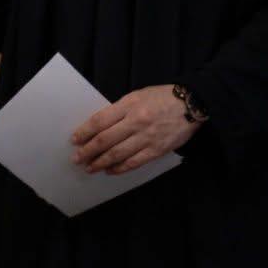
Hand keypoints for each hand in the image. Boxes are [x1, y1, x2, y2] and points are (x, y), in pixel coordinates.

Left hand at [71, 85, 200, 174]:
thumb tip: (99, 127)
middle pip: (105, 140)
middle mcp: (136, 121)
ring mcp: (147, 137)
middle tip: (77, 159)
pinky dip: (120, 168)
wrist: (192, 103)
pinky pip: (134, 162)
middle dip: (88, 151)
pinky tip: (110, 171)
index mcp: (129, 105)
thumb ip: (119, 110)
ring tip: (90, 168)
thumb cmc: (161, 98)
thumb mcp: (137, 96)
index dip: (84, 132)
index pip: (100, 121)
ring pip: (117, 154)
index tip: (74, 140)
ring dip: (100, 163)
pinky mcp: (157, 150)